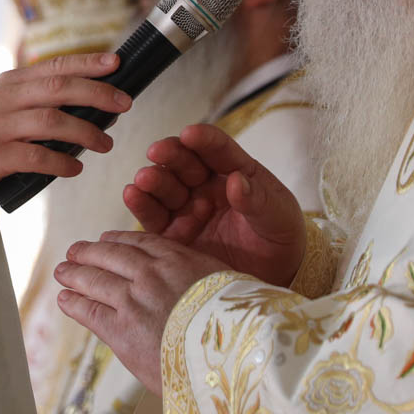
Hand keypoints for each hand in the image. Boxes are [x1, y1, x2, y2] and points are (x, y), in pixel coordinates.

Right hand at [0, 53, 130, 213]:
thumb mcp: (14, 114)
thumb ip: (46, 105)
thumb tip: (101, 105)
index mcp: (8, 83)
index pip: (53, 67)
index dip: (87, 64)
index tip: (117, 64)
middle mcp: (0, 99)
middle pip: (56, 89)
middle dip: (96, 94)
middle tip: (124, 105)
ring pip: (50, 122)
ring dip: (85, 132)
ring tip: (105, 144)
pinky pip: (35, 156)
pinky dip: (61, 162)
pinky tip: (75, 168)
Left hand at [54, 233, 233, 393]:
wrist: (234, 356)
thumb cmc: (239, 327)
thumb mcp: (228, 286)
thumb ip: (203, 280)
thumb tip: (198, 285)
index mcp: (180, 259)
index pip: (141, 243)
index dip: (118, 241)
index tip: (107, 240)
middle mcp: (152, 274)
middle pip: (111, 256)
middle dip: (89, 253)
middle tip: (75, 252)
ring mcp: (134, 301)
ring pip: (95, 280)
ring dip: (75, 274)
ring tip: (63, 272)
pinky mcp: (122, 331)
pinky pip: (89, 311)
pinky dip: (74, 303)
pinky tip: (65, 299)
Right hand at [122, 124, 306, 286]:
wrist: (272, 278)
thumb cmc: (280, 239)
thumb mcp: (279, 218)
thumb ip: (258, 200)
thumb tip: (235, 181)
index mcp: (235, 171)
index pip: (218, 149)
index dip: (204, 140)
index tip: (191, 134)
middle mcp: (206, 186)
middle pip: (184, 163)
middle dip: (170, 155)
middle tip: (157, 151)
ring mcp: (187, 208)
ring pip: (165, 187)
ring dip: (153, 179)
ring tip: (144, 178)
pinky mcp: (172, 234)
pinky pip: (154, 217)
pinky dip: (141, 204)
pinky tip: (132, 195)